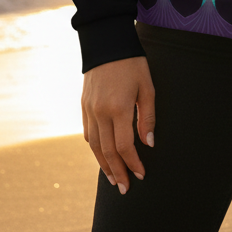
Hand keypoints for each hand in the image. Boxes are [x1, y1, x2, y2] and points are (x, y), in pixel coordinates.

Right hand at [81, 56, 154, 194]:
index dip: (133, 163)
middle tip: (125, 189)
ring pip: (95, 146)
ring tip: (113, 179)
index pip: (124, 146)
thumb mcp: (147, 87)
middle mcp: (100, 113)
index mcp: (118, 108)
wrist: (107, 42)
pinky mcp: (83, 106)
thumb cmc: (132, 64)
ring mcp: (89, 110)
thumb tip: (148, 143)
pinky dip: (95, 148)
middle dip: (117, 172)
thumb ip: (147, 117)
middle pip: (107, 152)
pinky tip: (102, 155)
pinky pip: (88, 133)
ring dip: (104, 165)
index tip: (141, 174)